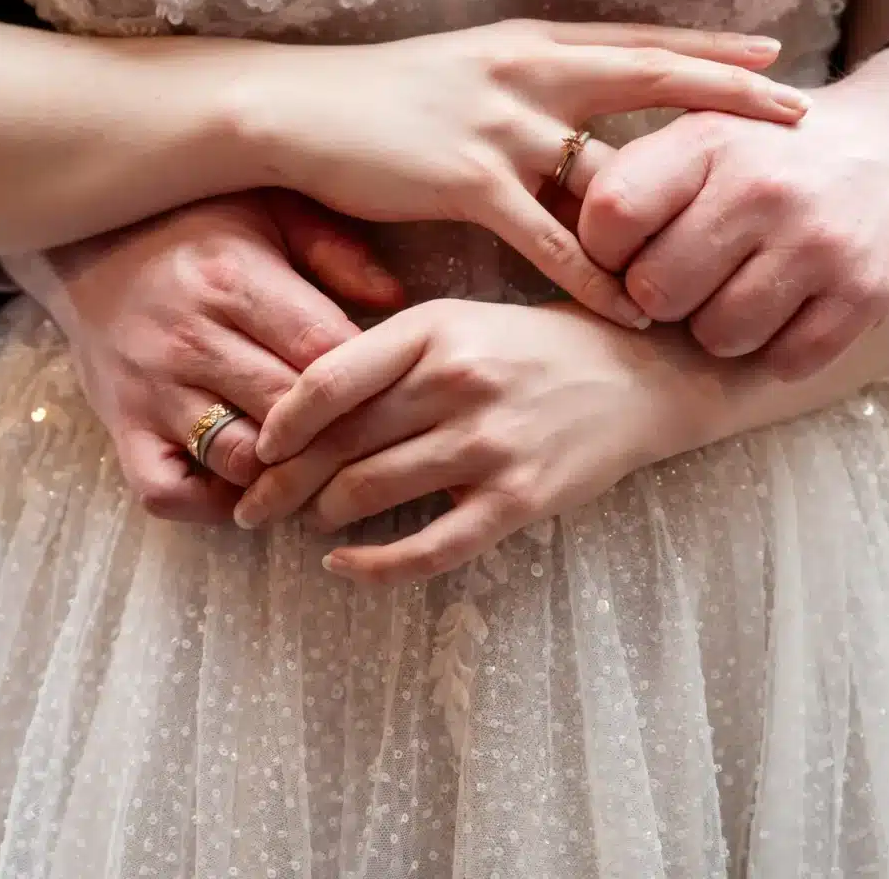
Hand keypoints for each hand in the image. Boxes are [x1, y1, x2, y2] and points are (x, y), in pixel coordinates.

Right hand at [4, 191, 402, 522]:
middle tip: (371, 438)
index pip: (323, 355)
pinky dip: (211, 504)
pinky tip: (247, 486)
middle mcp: (189, 340)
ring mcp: (151, 390)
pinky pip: (168, 492)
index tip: (392, 388)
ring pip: (238, 459)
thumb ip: (335, 250)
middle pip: (290, 414)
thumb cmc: (196, 226)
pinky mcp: (122, 428)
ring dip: (282, 472)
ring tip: (314, 461)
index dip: (368, 381)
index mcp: (233, 281)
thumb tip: (396, 300)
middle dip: (337, 433)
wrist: (85, 241)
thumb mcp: (269, 210)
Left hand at [233, 300, 689, 583]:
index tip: (258, 450)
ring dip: (323, 515)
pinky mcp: (518, 499)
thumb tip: (297, 406)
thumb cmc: (532, 349)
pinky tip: (344, 565)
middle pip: (339, 444)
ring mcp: (490, 444)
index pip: (328, 381)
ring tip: (308, 521)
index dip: (279, 423)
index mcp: (435, 330)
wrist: (637, 378)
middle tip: (251, 507)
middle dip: (282, 484)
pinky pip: (429, 548)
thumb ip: (387, 356)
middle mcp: (459, 383)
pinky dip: (374, 565)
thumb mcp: (459, 323)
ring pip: (370, 492)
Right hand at [238, 20, 808, 329]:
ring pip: (612, 166)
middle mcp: (527, 71)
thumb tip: (568, 131)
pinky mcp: (467, 180)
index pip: (636, 41)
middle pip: (651, 78)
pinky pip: (552, 237)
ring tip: (735, 232)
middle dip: (728, 95)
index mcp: (528, 44)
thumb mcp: (461, 75)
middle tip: (796, 113)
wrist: (292, 108)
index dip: (706, 48)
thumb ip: (521, 97)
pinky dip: (598, 274)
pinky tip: (636, 304)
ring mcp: (500, 124)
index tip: (770, 56)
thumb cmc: (373, 101)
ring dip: (675, 205)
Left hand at [578, 45, 888, 376]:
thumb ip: (635, 177)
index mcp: (706, 142)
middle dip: (663, 299)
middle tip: (692, 278)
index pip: (609, 218)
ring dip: (721, 329)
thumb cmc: (775, 154)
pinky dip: (779, 350)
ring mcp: (817, 244)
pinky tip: (789, 311)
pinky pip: (784, 362)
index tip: (632, 252)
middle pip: (656, 292)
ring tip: (742, 291)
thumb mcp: (705, 133)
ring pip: (718, 337)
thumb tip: (543, 228)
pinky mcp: (864, 293)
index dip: (606, 252)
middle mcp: (760, 189)